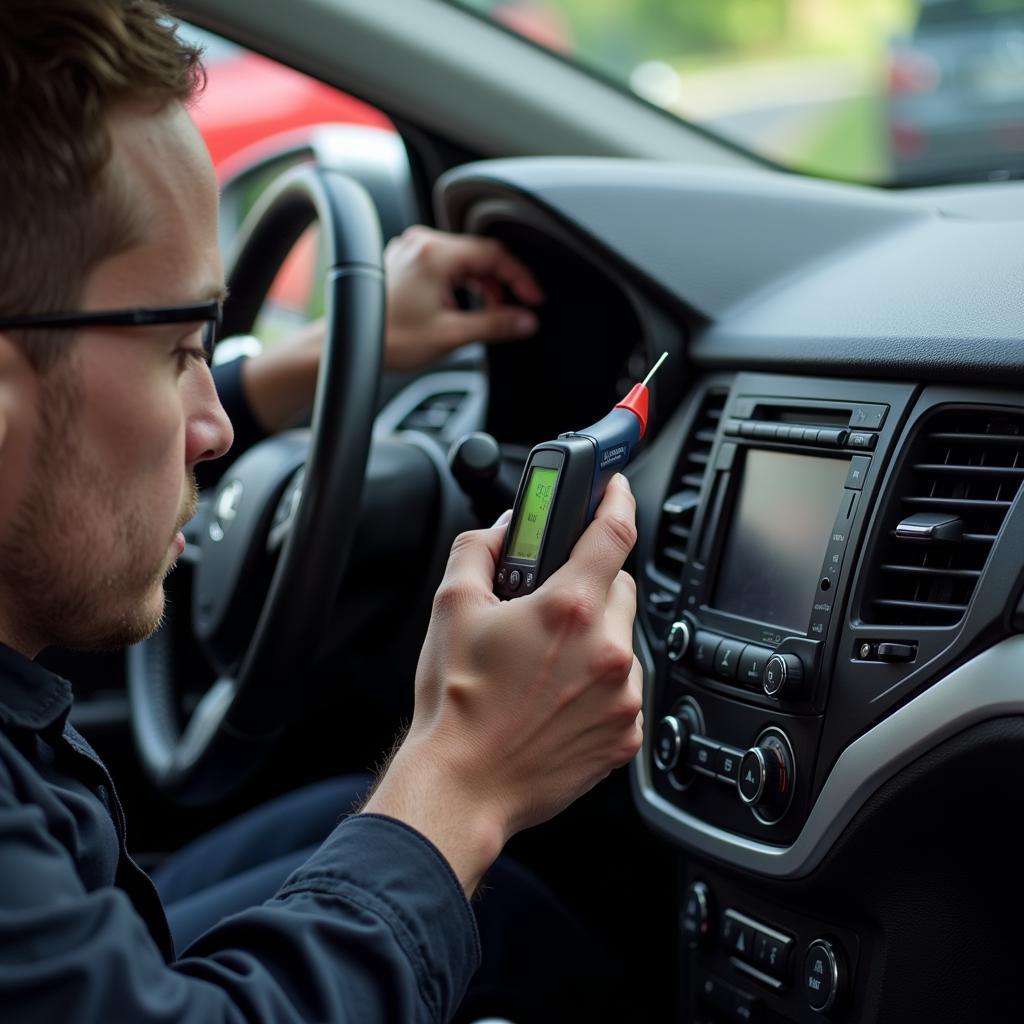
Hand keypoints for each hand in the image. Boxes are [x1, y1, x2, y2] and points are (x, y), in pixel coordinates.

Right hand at [362, 474, 641, 892]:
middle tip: (550, 604)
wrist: (463, 785)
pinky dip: (601, 682)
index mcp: (568, 609)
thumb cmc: (456, 704)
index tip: (617, 490)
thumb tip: (502, 529)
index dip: (618, 500)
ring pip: (623, 638)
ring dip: (596, 636)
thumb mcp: (452, 607)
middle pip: (621, 586)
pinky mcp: (626, 734)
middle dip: (590, 583)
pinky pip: (625, 687)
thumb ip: (479, 549)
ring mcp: (622, 696)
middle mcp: (606, 650)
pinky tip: (559, 696)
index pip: (614, 533)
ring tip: (547, 662)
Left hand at [383, 226, 543, 369]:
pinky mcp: (406, 262)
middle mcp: (423, 244)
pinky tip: (465, 308)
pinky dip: (462, 285)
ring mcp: (412, 251)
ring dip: (482, 286)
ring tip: (488, 315)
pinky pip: (446, 266)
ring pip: (464, 261)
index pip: (494, 255)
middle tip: (515, 311)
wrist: (351, 345)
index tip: (534, 299)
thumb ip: (495, 325)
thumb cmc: (388, 339)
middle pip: (480, 256)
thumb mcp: (450, 335)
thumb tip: (526, 321)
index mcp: (435, 254)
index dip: (521, 278)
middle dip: (502, 284)